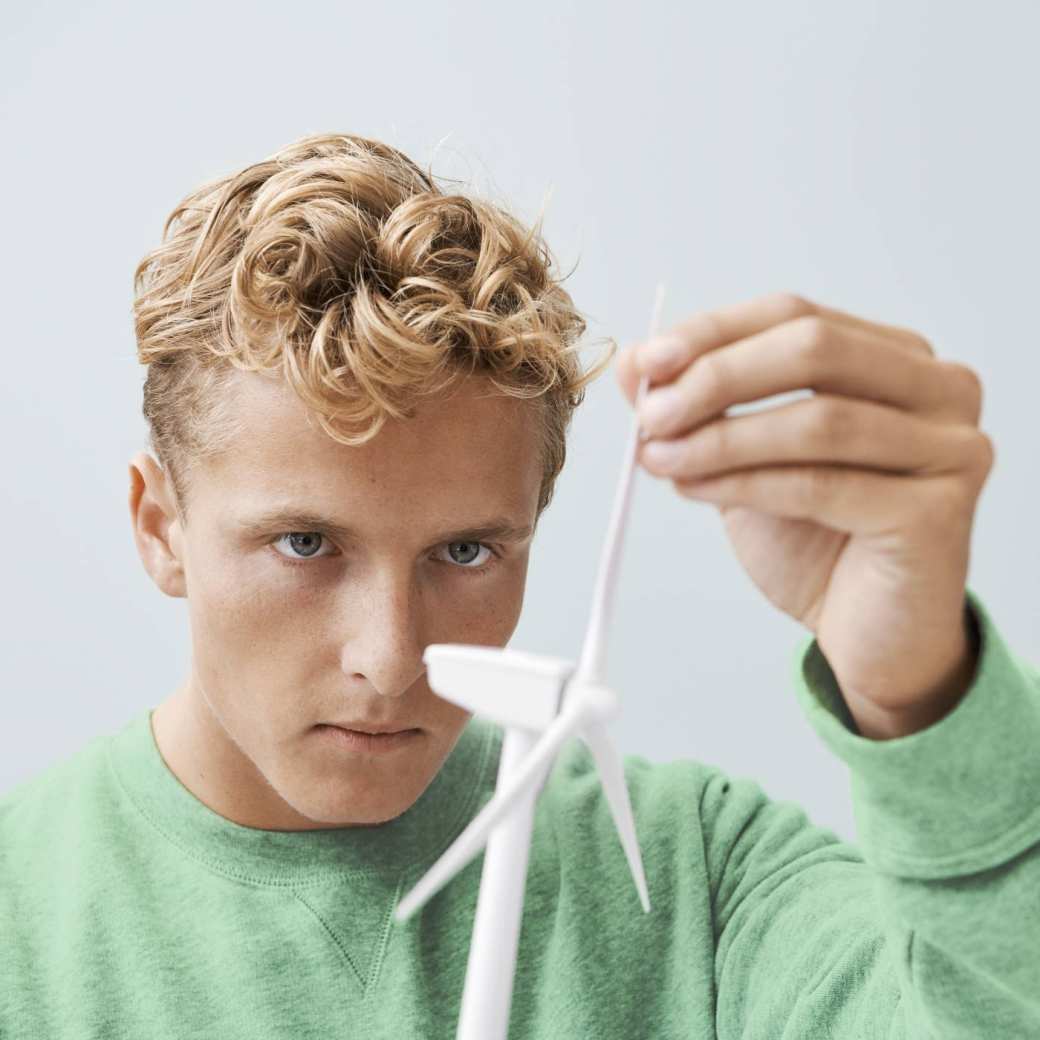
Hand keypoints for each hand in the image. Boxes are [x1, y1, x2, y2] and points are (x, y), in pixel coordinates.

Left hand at [616, 292, 993, 738]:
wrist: (868, 633)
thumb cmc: (815, 538)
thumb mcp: (744, 458)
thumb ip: (699, 407)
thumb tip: (633, 365)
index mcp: (896, 357)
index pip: (795, 316)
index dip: (714, 333)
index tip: (647, 364)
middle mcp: (939, 389)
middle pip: (815, 349)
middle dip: (717, 378)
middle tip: (651, 414)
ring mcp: (951, 447)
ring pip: (817, 420)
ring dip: (722, 438)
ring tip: (659, 458)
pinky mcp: (940, 511)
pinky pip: (822, 485)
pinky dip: (745, 484)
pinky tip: (694, 490)